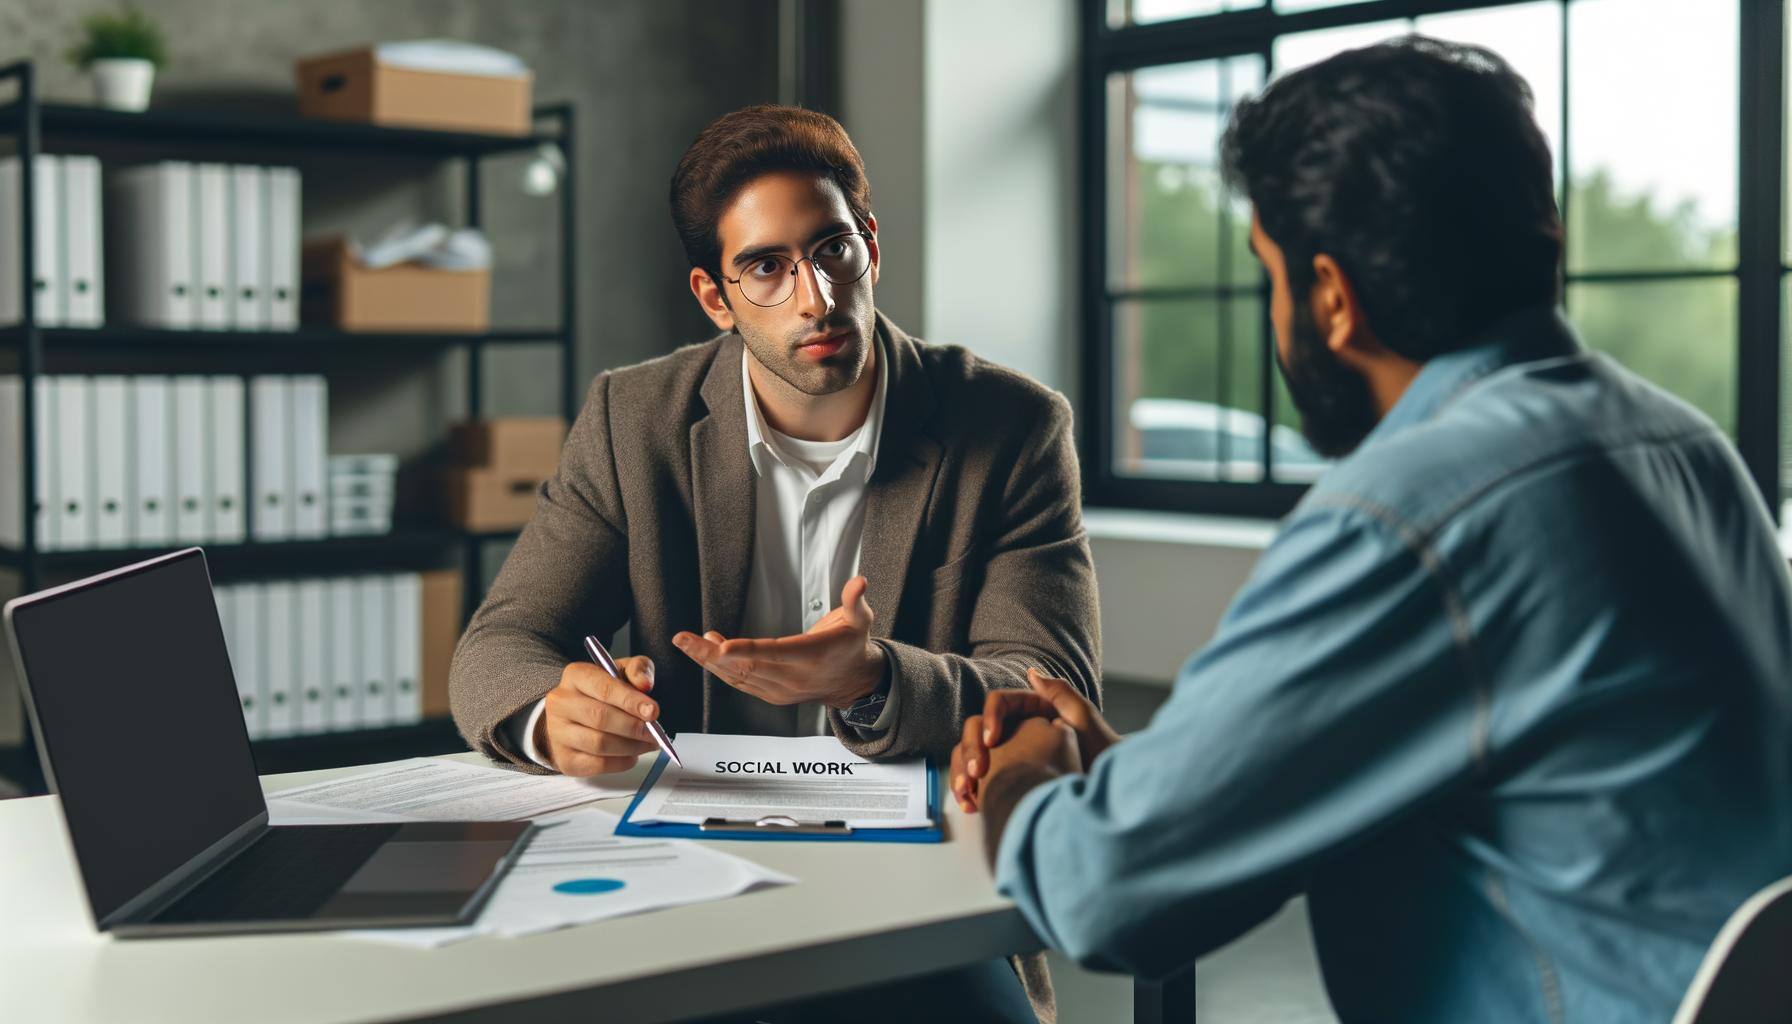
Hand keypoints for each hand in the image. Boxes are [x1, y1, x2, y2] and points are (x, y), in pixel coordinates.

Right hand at [537, 655, 661, 776]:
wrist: (574, 716)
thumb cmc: (603, 692)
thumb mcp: (622, 671)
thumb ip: (638, 670)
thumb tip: (645, 684)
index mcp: (576, 676)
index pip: (604, 688)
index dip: (631, 701)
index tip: (653, 711)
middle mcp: (561, 703)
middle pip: (600, 718)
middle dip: (633, 727)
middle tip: (654, 733)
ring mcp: (558, 732)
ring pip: (599, 744)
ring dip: (631, 747)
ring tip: (648, 744)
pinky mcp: (564, 758)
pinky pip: (597, 765)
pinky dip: (621, 762)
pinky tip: (632, 755)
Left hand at [672, 577, 885, 707]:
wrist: (854, 682)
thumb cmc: (852, 646)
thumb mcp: (861, 621)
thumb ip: (855, 601)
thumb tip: (859, 582)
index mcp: (811, 657)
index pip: (774, 654)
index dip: (746, 651)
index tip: (721, 648)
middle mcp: (792, 678)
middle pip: (746, 666)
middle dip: (710, 653)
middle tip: (683, 639)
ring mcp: (780, 689)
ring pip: (737, 676)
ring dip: (708, 660)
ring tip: (685, 643)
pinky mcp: (772, 694)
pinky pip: (741, 683)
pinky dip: (720, 668)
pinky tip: (705, 650)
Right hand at [951, 668, 1117, 811]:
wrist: (1109, 788)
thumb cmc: (1101, 751)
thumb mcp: (1083, 719)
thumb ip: (1060, 693)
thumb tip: (1031, 673)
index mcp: (1031, 710)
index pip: (998, 705)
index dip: (990, 719)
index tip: (992, 742)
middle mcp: (1016, 731)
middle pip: (978, 731)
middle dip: (970, 751)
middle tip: (975, 774)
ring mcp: (1009, 756)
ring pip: (973, 757)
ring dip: (962, 774)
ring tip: (967, 794)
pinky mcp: (1005, 779)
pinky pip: (979, 782)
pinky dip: (970, 793)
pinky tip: (971, 805)